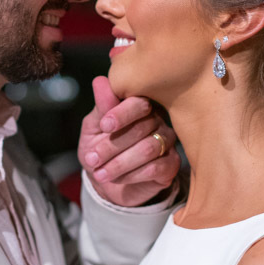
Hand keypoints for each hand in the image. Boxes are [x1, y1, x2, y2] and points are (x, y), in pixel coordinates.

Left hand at [78, 76, 180, 206]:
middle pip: (141, 128)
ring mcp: (167, 141)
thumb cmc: (101, 149)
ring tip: (100, 173)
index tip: (104, 126)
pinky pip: (155, 167)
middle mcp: (157, 119)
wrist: (109, 183)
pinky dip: (131, 175)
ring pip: (148, 149)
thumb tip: (100, 81)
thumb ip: (101, 107)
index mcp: (138, 105)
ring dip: (119, 163)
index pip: (138, 102)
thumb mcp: (93, 128)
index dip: (122, 113)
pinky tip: (118, 178)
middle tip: (92, 159)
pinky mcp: (172, 163)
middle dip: (112, 146)